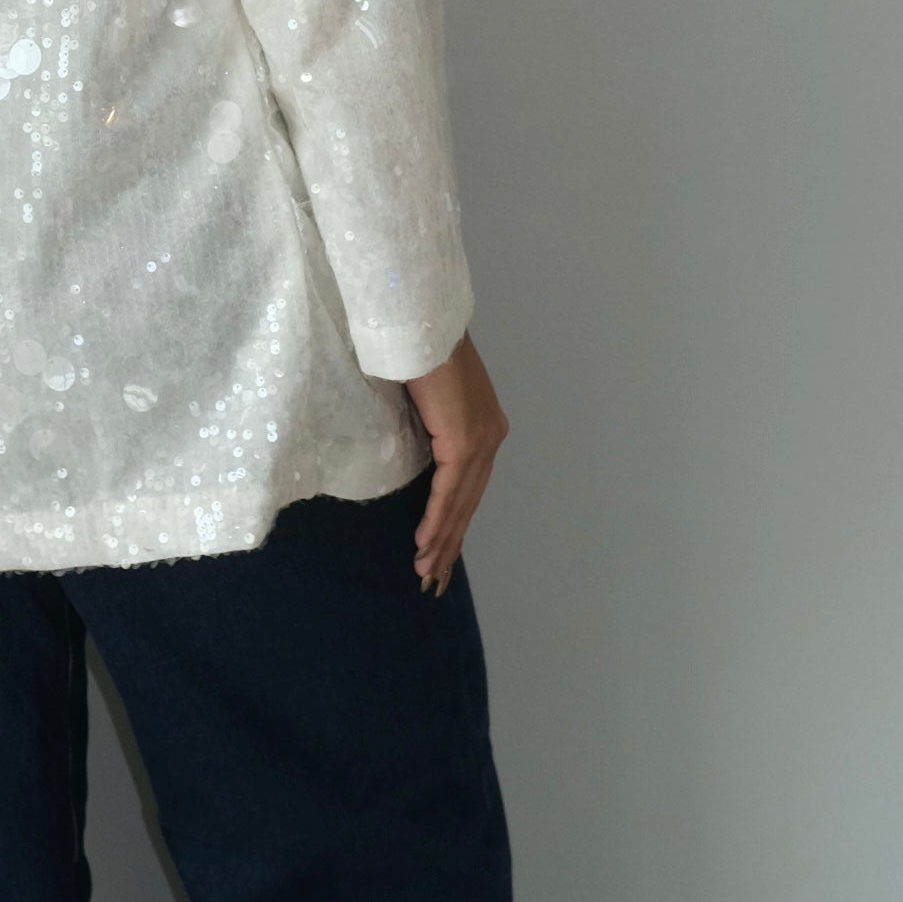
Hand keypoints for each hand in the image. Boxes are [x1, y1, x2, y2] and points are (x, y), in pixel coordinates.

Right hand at [402, 333, 508, 595]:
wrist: (420, 323)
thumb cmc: (413, 350)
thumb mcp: (423, 397)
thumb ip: (427, 426)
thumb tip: (411, 448)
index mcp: (485, 425)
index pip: (470, 485)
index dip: (454, 520)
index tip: (440, 550)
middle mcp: (491, 435)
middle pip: (468, 500)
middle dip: (450, 542)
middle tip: (433, 578)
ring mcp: (481, 438)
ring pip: (460, 502)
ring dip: (441, 541)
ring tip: (425, 572)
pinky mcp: (463, 440)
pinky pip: (448, 491)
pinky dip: (436, 520)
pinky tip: (425, 545)